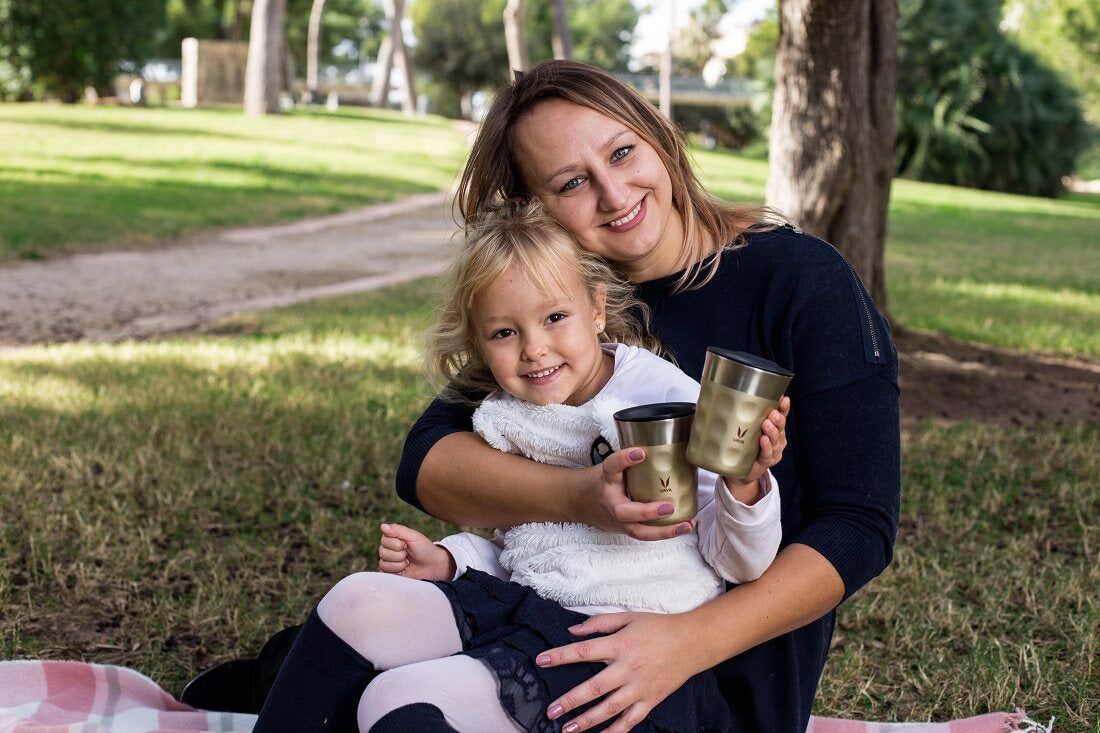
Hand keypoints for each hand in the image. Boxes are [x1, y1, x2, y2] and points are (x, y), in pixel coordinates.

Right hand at [377, 523, 454, 579]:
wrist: (432, 564)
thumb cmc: (424, 548)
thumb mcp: (413, 536)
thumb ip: (398, 530)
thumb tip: (382, 525)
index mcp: (392, 537)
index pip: (384, 540)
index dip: (398, 544)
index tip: (407, 544)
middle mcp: (387, 548)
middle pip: (382, 552)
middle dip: (399, 554)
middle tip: (408, 553)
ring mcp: (388, 560)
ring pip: (383, 563)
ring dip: (399, 563)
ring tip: (407, 561)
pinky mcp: (389, 572)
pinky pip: (384, 572)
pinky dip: (397, 570)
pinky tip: (404, 568)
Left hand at [536, 612, 703, 732]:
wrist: (693, 642)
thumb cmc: (658, 626)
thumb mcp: (628, 617)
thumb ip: (598, 623)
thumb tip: (572, 629)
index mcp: (620, 645)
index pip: (584, 651)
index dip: (560, 656)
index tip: (540, 661)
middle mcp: (628, 668)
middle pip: (594, 687)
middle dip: (570, 700)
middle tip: (551, 711)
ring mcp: (639, 688)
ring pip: (610, 708)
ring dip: (587, 721)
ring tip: (568, 729)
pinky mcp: (650, 700)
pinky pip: (630, 720)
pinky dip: (615, 731)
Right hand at [584, 448, 694, 541]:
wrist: (581, 501)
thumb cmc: (602, 481)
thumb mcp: (611, 466)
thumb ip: (630, 461)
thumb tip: (663, 446)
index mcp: (606, 480)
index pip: (612, 466)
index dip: (624, 459)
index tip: (640, 453)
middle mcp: (610, 502)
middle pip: (625, 512)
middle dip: (647, 512)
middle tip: (669, 507)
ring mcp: (617, 520)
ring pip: (639, 531)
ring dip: (664, 531)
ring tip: (686, 524)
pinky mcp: (626, 530)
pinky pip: (646, 534)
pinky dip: (666, 532)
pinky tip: (684, 526)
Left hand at [722, 396, 790, 500]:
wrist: (740, 473)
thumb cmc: (742, 448)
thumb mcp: (742, 430)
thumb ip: (737, 415)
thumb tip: (719, 395)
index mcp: (772, 428)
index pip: (781, 415)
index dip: (784, 408)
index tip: (783, 399)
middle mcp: (775, 439)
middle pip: (780, 427)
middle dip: (778, 418)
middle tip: (772, 413)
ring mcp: (772, 451)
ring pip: (775, 440)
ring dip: (772, 431)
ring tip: (766, 424)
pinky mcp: (765, 462)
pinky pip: (767, 454)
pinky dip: (766, 447)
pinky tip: (763, 440)